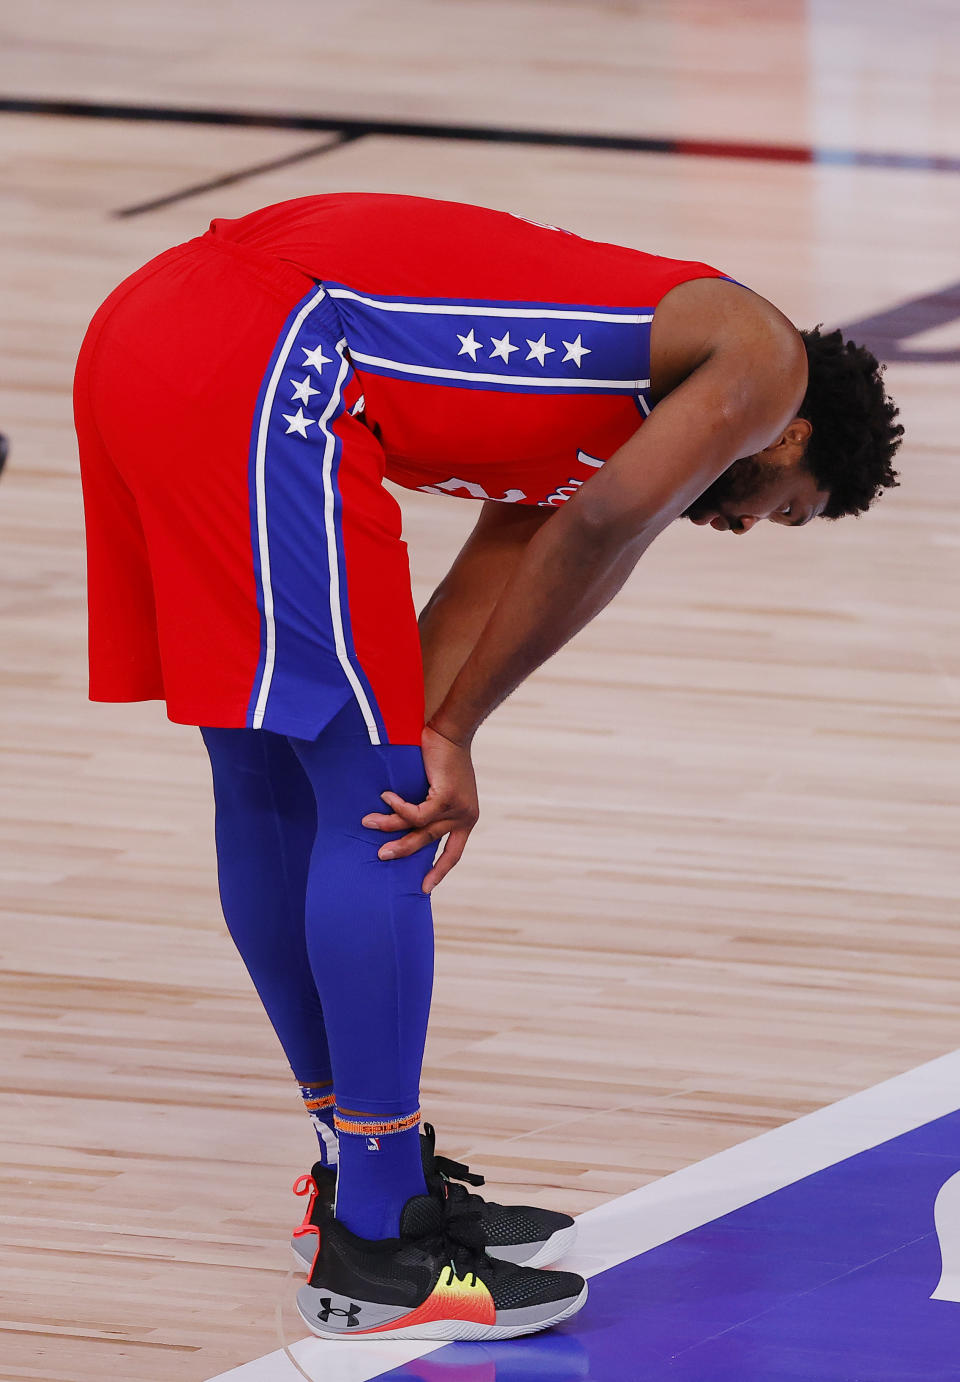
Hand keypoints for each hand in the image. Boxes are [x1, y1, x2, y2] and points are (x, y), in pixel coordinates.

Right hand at [361, 726, 479, 893]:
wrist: (451, 731)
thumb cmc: (442, 756)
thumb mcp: (439, 788)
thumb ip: (428, 808)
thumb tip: (401, 826)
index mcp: (466, 818)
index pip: (454, 852)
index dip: (439, 871)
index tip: (424, 888)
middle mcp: (465, 817)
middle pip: (429, 843)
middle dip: (403, 850)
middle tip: (381, 856)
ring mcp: (458, 808)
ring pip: (419, 828)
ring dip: (391, 826)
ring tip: (368, 823)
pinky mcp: (447, 797)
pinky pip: (416, 813)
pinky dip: (398, 808)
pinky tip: (385, 798)